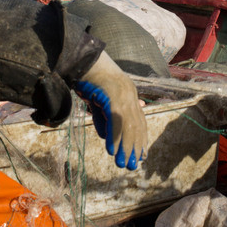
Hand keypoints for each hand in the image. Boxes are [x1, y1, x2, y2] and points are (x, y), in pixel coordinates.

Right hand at [75, 51, 147, 168]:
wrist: (84, 61)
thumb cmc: (90, 79)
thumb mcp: (98, 102)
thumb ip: (104, 118)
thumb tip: (105, 136)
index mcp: (129, 96)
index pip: (139, 122)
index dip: (141, 139)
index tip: (142, 154)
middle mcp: (130, 96)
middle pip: (136, 127)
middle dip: (135, 147)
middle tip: (133, 165)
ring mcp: (123, 97)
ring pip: (128, 127)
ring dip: (126, 147)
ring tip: (123, 163)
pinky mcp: (113, 98)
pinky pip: (116, 122)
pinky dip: (115, 137)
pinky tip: (112, 150)